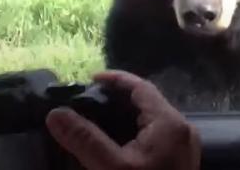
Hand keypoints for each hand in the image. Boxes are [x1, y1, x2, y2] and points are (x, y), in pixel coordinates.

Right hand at [45, 70, 200, 169]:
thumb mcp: (110, 169)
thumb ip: (84, 139)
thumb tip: (55, 113)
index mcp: (170, 123)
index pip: (141, 87)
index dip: (115, 79)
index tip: (89, 79)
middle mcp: (182, 130)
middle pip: (147, 102)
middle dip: (117, 99)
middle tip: (87, 101)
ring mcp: (183, 149)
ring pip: (151, 121)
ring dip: (125, 117)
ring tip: (95, 120)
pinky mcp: (178, 164)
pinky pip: (155, 138)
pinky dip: (133, 134)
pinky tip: (114, 145)